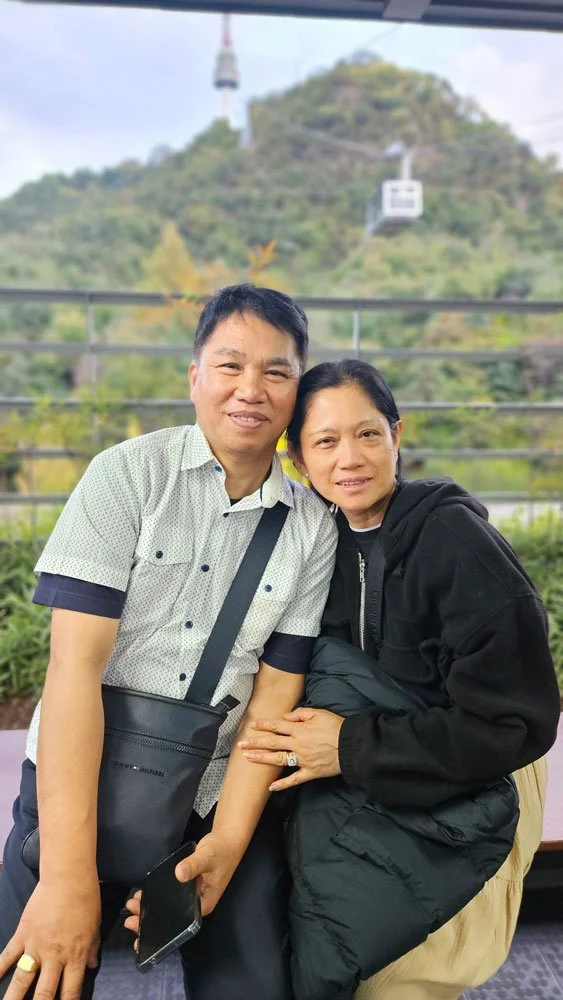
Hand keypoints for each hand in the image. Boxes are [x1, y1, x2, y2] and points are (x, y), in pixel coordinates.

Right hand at [0, 878, 100, 999]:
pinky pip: (8, 955)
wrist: (68, 878)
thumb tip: (91, 966)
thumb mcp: (95, 927)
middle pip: (45, 992)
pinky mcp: (22, 934)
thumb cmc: (86, 900)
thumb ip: (91, 949)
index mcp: (75, 956)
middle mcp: (55, 957)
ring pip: (22, 979)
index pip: (71, 991)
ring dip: (13, 997)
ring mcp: (36, 946)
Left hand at [124, 831, 242, 940]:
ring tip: (132, 905)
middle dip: (150, 921)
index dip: (162, 932)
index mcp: (204, 904)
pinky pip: (169, 896)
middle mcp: (197, 903)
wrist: (227, 838)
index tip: (142, 936)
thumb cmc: (220, 850)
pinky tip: (143, 895)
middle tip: (130, 919)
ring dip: (150, 909)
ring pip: (169, 908)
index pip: (181, 924)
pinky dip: (156, 897)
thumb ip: (193, 865)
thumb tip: (179, 874)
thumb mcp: (207, 857)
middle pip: (172, 918)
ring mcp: (191, 895)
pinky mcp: (186, 885)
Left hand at [239, 707, 344, 790]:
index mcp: (299, 729)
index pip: (277, 726)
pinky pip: (294, 779)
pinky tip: (271, 788)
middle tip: (241, 744)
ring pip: (278, 760)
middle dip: (255, 742)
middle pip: (272, 743)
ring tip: (248, 758)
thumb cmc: (336, 727)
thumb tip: (286, 716)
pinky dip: (283, 784)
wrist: (351, 746)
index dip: (263, 725)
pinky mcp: (310, 772)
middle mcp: (297, 744)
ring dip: (262, 759)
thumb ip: (301, 713)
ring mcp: (302, 759)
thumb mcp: (320, 713)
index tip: (252, 725)